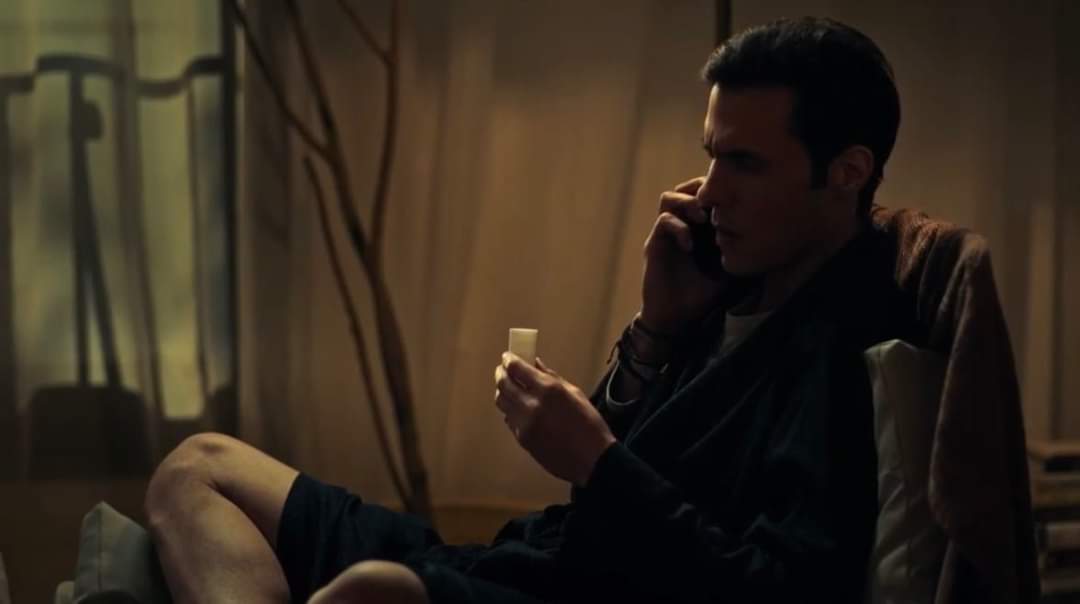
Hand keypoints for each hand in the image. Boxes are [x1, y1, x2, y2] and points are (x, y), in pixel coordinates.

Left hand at [494, 352, 614, 485]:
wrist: (592, 460)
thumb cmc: (589, 424)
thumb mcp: (575, 394)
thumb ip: (552, 377)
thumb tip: (535, 364)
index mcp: (548, 390)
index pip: (516, 368)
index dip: (509, 359)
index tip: (507, 356)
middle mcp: (531, 405)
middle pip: (503, 384)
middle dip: (501, 373)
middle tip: (503, 369)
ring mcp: (524, 424)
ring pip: (501, 402)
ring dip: (502, 391)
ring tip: (509, 388)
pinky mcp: (522, 439)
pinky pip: (509, 419)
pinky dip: (510, 409)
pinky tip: (518, 408)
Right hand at [641, 176, 728, 333]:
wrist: (680, 317)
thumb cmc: (707, 293)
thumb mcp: (733, 269)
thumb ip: (742, 251)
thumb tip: (768, 235)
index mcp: (702, 227)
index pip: (708, 194)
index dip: (720, 191)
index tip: (736, 200)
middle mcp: (684, 224)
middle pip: (688, 188)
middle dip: (702, 190)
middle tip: (716, 204)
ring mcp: (667, 233)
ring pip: (670, 198)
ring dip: (687, 202)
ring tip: (703, 217)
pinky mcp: (654, 244)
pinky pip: (663, 221)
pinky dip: (678, 228)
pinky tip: (690, 246)